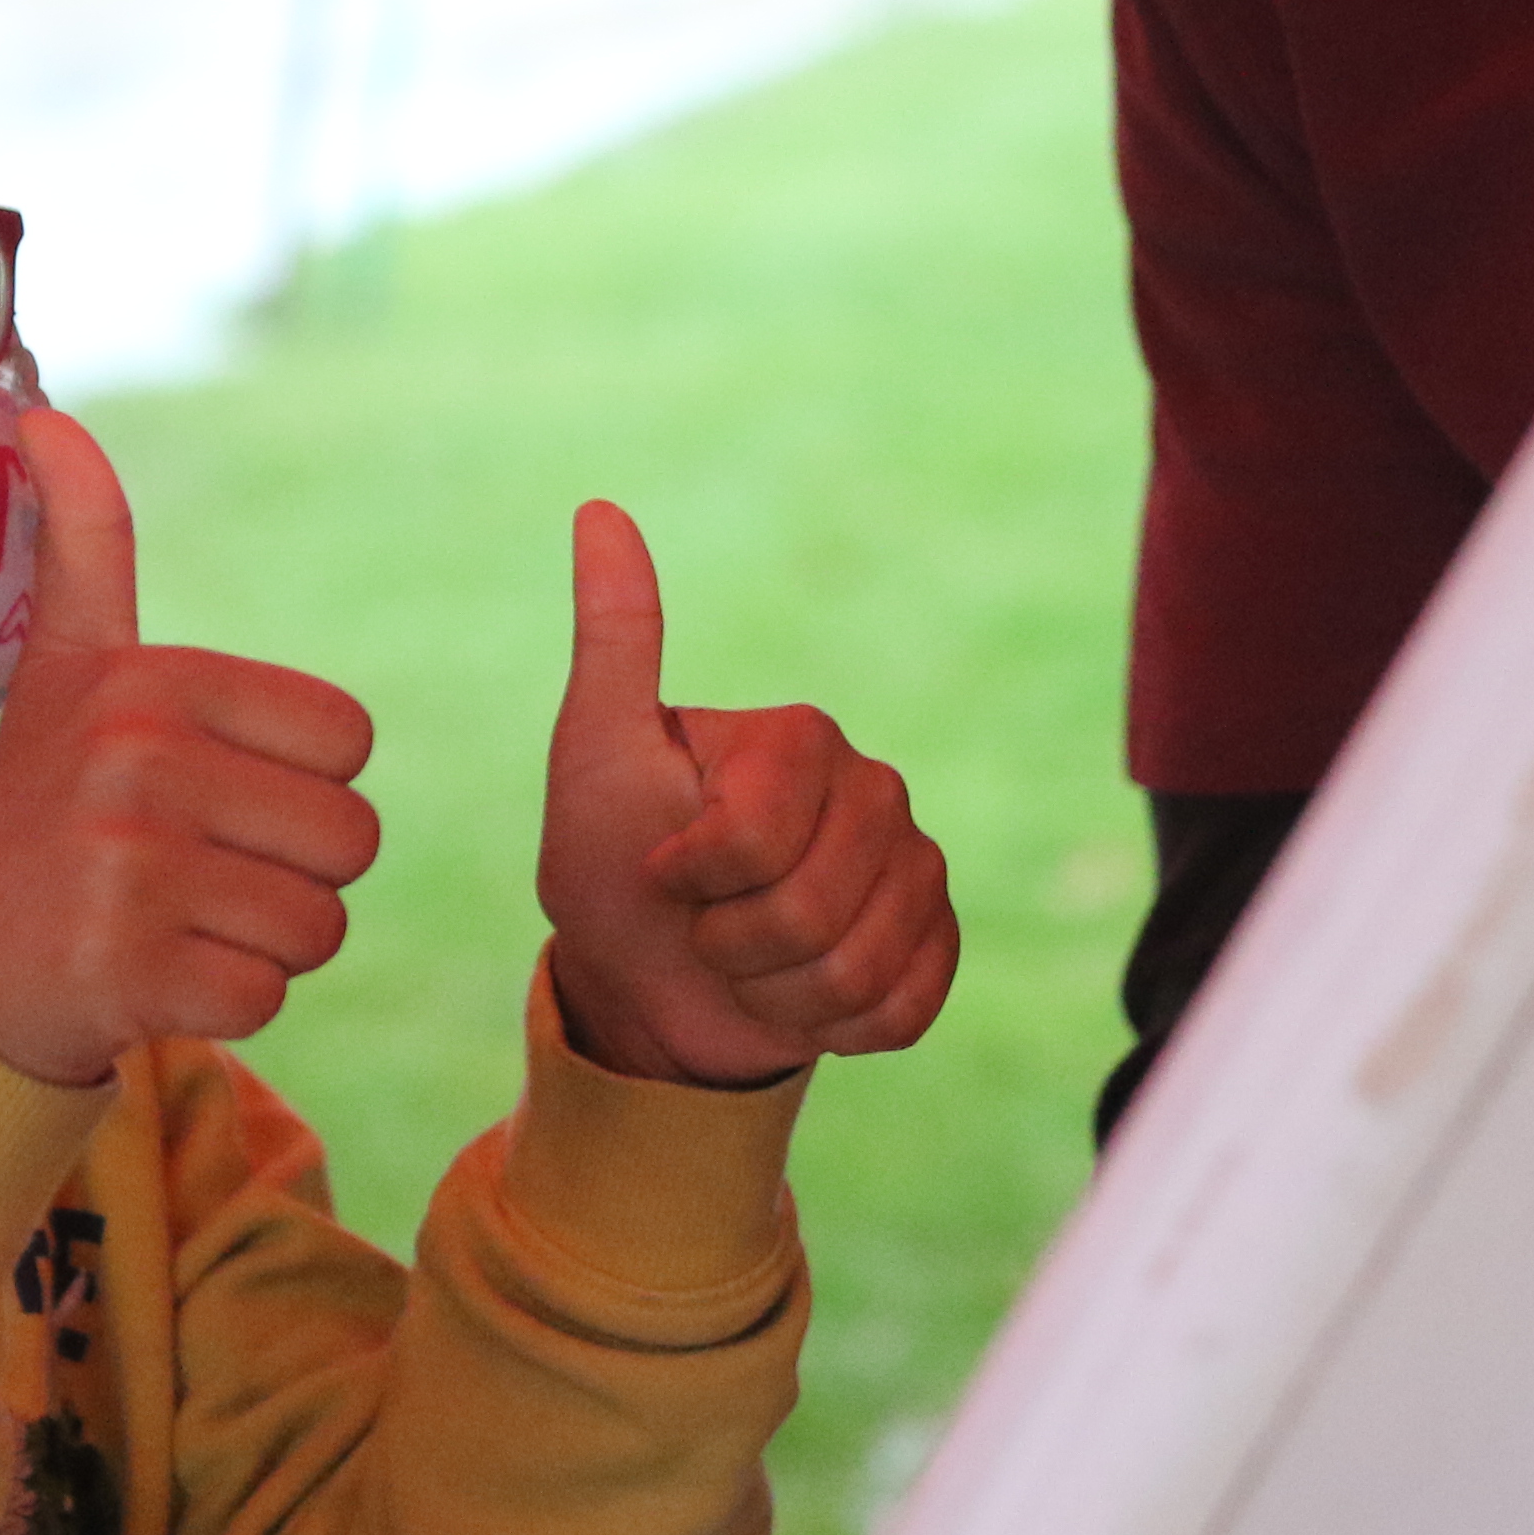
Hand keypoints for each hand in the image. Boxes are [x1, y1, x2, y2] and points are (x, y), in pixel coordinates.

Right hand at [0, 410, 381, 1086]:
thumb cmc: (42, 807)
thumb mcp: (62, 666)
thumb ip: (80, 543)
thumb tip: (42, 415)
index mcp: (149, 682)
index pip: (351, 741)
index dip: (303, 784)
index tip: (213, 795)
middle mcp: (136, 762)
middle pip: (352, 841)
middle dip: (293, 872)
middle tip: (195, 874)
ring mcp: (128, 872)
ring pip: (321, 926)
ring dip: (265, 943)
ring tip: (174, 922)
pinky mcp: (126, 974)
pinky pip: (269, 999)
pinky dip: (227, 1004)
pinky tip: (155, 979)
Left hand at [535, 498, 959, 1087]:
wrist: (650, 983)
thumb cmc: (612, 862)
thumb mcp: (596, 753)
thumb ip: (615, 639)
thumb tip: (598, 508)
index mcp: (802, 737)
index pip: (754, 836)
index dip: (692, 875)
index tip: (661, 868)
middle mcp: (876, 789)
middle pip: (810, 910)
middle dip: (732, 946)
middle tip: (705, 926)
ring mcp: (917, 868)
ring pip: (857, 969)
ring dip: (775, 993)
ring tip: (747, 963)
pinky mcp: (937, 945)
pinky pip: (903, 1008)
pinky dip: (832, 1026)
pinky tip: (800, 996)